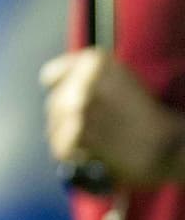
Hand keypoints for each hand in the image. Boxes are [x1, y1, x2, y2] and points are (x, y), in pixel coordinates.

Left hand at [40, 47, 184, 187]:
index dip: (62, 93)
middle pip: (53, 106)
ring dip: (68, 141)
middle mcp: (84, 80)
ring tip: (91, 147)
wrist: (170, 146)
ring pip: (54, 128)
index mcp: (94, 62)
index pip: (51, 77)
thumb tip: (53, 86)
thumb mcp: (121, 81)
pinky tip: (91, 157)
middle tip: (89, 134)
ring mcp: (80, 105)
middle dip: (66, 122)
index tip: (75, 107)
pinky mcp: (80, 133)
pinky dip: (73, 157)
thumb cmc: (146, 116)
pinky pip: (61, 147)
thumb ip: (88, 78)